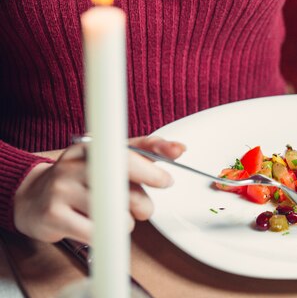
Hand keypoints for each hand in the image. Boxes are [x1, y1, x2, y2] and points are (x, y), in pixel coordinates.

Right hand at [13, 136, 184, 243]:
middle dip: (142, 202)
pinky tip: (98, 226)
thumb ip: (146, 150)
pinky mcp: (53, 216)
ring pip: (113, 213)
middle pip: (122, 186)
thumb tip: (179, 149)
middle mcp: (73, 166)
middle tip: (144, 208)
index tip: (165, 181)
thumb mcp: (109, 157)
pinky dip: (105, 234)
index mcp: (89, 147)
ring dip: (124, 221)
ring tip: (115, 216)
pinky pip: (95, 232)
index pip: (126, 155)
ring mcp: (61, 190)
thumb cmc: (80, 176)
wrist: (32, 197)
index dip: (150, 170)